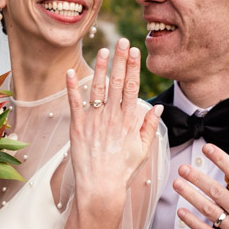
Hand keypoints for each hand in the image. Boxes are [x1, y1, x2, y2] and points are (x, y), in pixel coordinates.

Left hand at [65, 37, 162, 219]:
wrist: (101, 188)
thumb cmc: (122, 170)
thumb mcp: (142, 150)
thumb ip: (149, 126)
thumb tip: (158, 107)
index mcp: (129, 120)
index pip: (133, 87)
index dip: (133, 67)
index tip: (134, 50)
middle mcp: (112, 117)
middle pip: (117, 82)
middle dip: (119, 59)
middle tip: (120, 40)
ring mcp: (94, 121)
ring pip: (97, 88)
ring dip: (100, 67)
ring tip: (102, 49)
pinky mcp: (78, 128)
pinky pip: (74, 104)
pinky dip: (72, 87)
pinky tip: (70, 71)